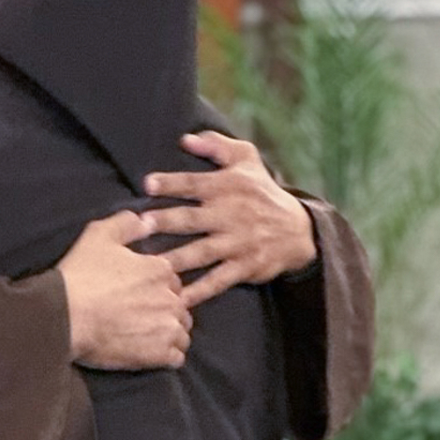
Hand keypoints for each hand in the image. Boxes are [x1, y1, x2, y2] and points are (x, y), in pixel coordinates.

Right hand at [56, 210, 191, 369]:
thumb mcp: (99, 234)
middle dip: (165, 309)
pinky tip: (148, 352)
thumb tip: (148, 222)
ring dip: (168, 333)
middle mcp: (171, 298)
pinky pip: (176, 358)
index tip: (138, 292)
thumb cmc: (81, 274)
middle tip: (139, 315)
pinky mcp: (159, 355)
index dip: (155, 286)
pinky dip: (166, 356)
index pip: (171, 279)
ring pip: (182, 332)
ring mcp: (167, 328)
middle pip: (179, 306)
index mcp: (160, 270)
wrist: (64, 316)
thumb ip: (127, 224)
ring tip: (145, 335)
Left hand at [143, 131, 316, 307]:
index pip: (195, 183)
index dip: (172, 182)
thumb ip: (216, 146)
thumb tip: (185, 138)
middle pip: (192, 218)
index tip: (148, 184)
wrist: (299, 228)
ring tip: (151, 266)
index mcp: (226, 187)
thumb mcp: (246, 158)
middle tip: (140, 225)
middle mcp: (230, 214)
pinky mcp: (244, 267)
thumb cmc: (261, 189)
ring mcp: (237, 243)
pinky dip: (199, 291)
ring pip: (201, 252)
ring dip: (176, 259)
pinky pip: (218, 280)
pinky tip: (178, 300)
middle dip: (166, 222)